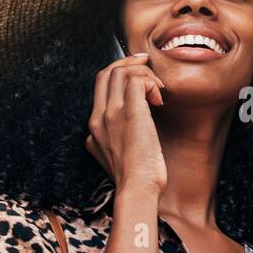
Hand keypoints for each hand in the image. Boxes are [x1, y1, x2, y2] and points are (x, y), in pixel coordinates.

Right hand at [85, 53, 167, 193]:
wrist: (137, 190)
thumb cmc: (133, 179)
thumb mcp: (110, 157)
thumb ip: (107, 140)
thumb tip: (118, 131)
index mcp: (94, 126)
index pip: (100, 84)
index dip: (118, 72)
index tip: (138, 73)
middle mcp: (99, 117)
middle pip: (106, 72)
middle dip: (128, 62)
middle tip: (147, 64)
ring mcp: (112, 114)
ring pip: (120, 71)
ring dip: (143, 73)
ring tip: (158, 90)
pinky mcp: (130, 114)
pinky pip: (136, 80)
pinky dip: (149, 82)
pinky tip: (159, 98)